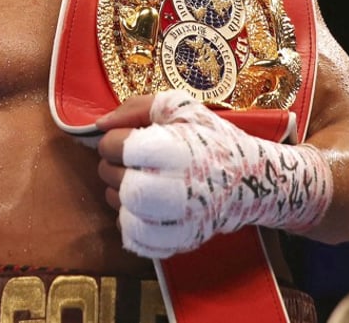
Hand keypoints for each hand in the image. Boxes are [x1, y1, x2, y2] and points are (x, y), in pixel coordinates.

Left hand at [97, 90, 331, 257]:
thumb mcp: (181, 108)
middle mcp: (181, 188)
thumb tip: (100, 124)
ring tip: (138, 181)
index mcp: (179, 149)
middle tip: (127, 162)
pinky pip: (135, 238)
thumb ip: (137, 106)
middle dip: (111, 168)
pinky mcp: (181, 241)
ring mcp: (182, 220)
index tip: (127, 139)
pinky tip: (143, 207)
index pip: (119, 147)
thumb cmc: (209, 139)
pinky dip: (130, 222)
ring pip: (123, 212)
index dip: (113, 140)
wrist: (248, 179)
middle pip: (118, 182)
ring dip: (119, 194)